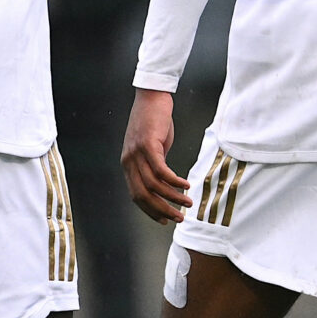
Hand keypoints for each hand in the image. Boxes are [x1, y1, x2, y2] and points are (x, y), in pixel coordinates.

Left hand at [121, 88, 191, 223]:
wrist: (151, 96)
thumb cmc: (153, 121)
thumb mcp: (152, 146)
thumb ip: (155, 163)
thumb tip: (165, 180)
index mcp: (128, 165)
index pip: (136, 196)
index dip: (150, 211)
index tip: (164, 220)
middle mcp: (129, 162)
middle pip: (144, 195)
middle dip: (162, 210)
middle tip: (179, 218)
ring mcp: (136, 154)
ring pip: (154, 185)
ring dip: (173, 197)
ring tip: (188, 203)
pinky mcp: (148, 145)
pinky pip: (161, 170)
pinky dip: (174, 181)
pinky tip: (186, 185)